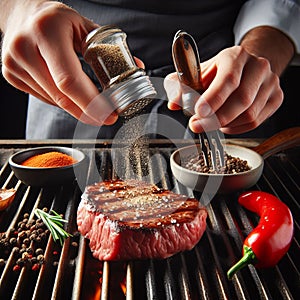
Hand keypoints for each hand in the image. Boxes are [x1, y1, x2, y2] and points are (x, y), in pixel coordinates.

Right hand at [1, 1, 117, 125]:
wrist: (23, 13)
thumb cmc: (56, 19)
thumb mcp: (84, 26)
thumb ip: (109, 49)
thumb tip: (137, 68)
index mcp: (46, 31)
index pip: (70, 80)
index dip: (91, 103)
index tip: (109, 114)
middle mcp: (25, 47)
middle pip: (62, 96)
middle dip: (88, 112)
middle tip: (106, 117)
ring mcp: (14, 63)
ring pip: (54, 101)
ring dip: (76, 108)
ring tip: (92, 105)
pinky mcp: (11, 75)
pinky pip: (44, 98)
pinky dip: (62, 101)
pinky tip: (70, 95)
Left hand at [165, 45, 282, 133]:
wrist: (245, 68)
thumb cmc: (218, 73)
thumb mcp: (196, 74)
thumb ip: (180, 86)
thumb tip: (174, 103)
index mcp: (236, 56)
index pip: (229, 79)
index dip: (213, 99)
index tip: (198, 113)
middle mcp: (258, 66)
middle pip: (242, 100)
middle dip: (216, 118)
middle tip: (198, 126)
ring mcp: (270, 82)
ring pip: (250, 114)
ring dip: (225, 124)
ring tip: (211, 122)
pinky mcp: (276, 97)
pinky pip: (256, 122)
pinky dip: (237, 128)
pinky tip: (226, 123)